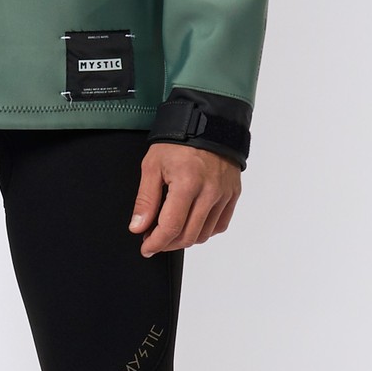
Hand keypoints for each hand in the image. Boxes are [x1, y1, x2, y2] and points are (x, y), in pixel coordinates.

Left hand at [129, 142, 240, 256]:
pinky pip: (220, 224)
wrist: (207, 122)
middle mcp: (209, 192)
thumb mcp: (152, 166)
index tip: (146, 248)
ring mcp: (224, 194)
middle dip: (167, 244)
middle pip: (189, 236)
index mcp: (187, 183)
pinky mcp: (233, 194)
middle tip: (154, 239)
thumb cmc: (178, 141)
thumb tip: (138, 227)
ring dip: (185, 239)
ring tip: (171, 230)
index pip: (171, 227)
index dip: (156, 243)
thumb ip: (146, 200)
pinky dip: (204, 230)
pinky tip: (191, 222)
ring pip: (205, 234)